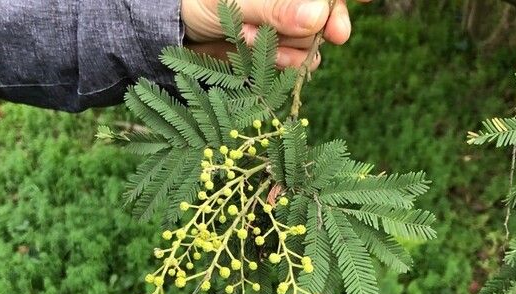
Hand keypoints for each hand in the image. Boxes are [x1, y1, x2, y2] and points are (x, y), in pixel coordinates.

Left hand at [182, 0, 371, 70]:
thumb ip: (275, 7)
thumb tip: (317, 17)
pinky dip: (284, 66)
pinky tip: (259, 57)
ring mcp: (291, 25)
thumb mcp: (235, 2)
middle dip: (322, 24)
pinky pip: (302, 64)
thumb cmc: (202, 2)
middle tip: (335, 34)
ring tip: (251, 39)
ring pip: (314, 42)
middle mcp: (295, 3)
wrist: (180, 32)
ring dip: (289, 48)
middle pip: (328, 15)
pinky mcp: (284, 52)